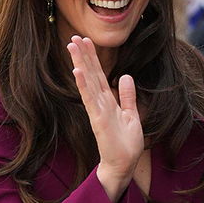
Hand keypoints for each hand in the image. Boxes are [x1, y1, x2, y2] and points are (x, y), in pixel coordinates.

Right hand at [68, 35, 142, 197]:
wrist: (124, 165)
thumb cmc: (126, 145)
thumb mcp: (131, 115)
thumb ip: (128, 96)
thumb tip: (126, 76)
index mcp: (108, 101)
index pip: (99, 75)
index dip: (93, 57)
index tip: (86, 41)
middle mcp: (100, 103)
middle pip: (90, 74)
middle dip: (83, 55)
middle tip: (73, 37)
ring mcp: (97, 110)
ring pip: (87, 82)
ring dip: (79, 63)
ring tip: (71, 46)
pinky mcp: (98, 119)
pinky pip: (89, 99)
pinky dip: (83, 85)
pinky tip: (77, 71)